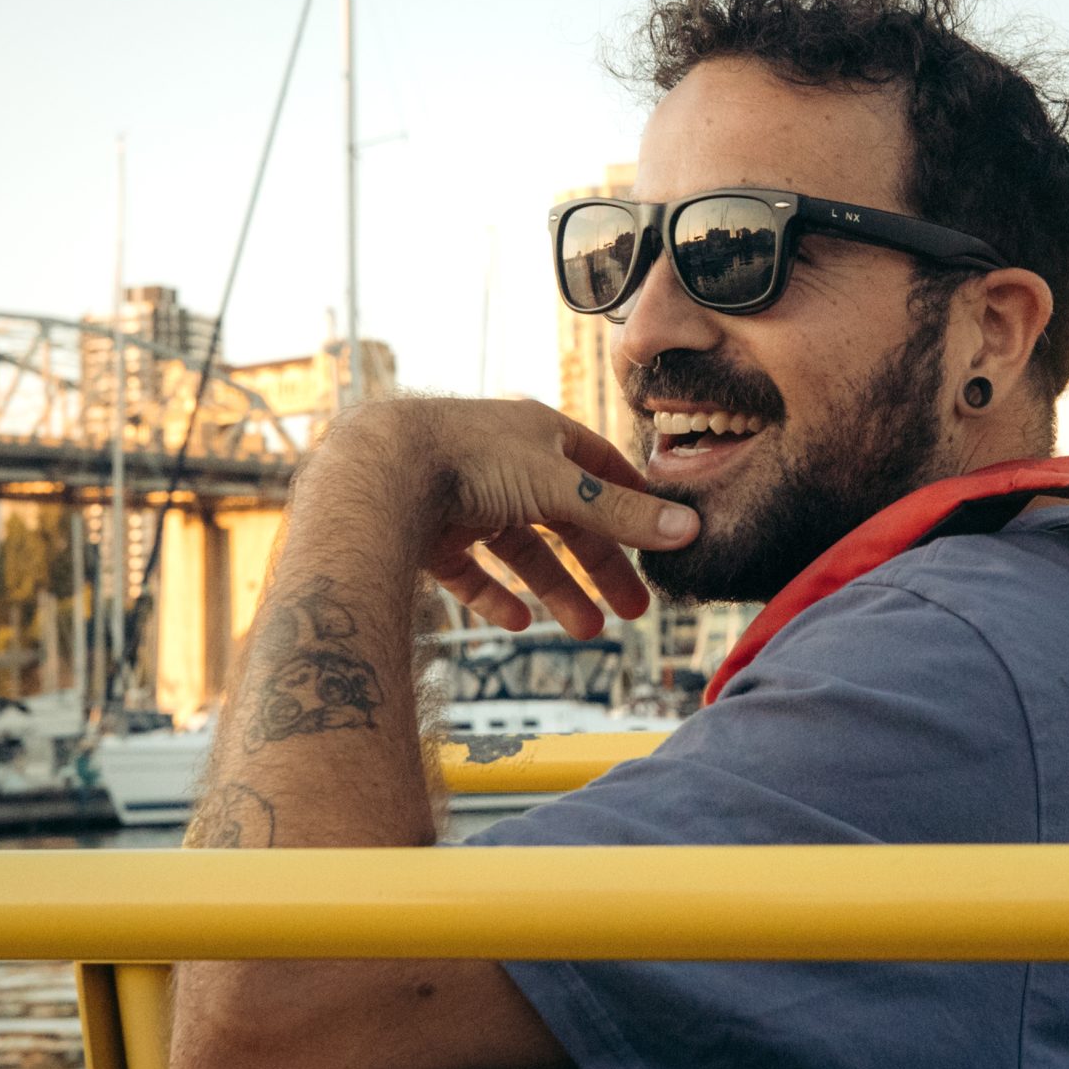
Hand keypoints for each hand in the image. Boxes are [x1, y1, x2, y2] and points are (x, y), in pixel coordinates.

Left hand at [325, 397, 697, 635]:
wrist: (380, 471)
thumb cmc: (469, 457)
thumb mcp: (559, 485)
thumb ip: (621, 515)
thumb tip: (689, 530)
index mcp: (539, 437)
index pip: (600, 468)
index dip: (632, 503)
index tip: (660, 539)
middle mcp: (505, 465)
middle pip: (566, 521)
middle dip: (601, 566)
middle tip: (633, 610)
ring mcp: (466, 500)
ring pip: (521, 553)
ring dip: (556, 591)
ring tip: (586, 631)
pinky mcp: (432, 534)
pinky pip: (472, 572)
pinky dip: (496, 596)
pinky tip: (517, 622)